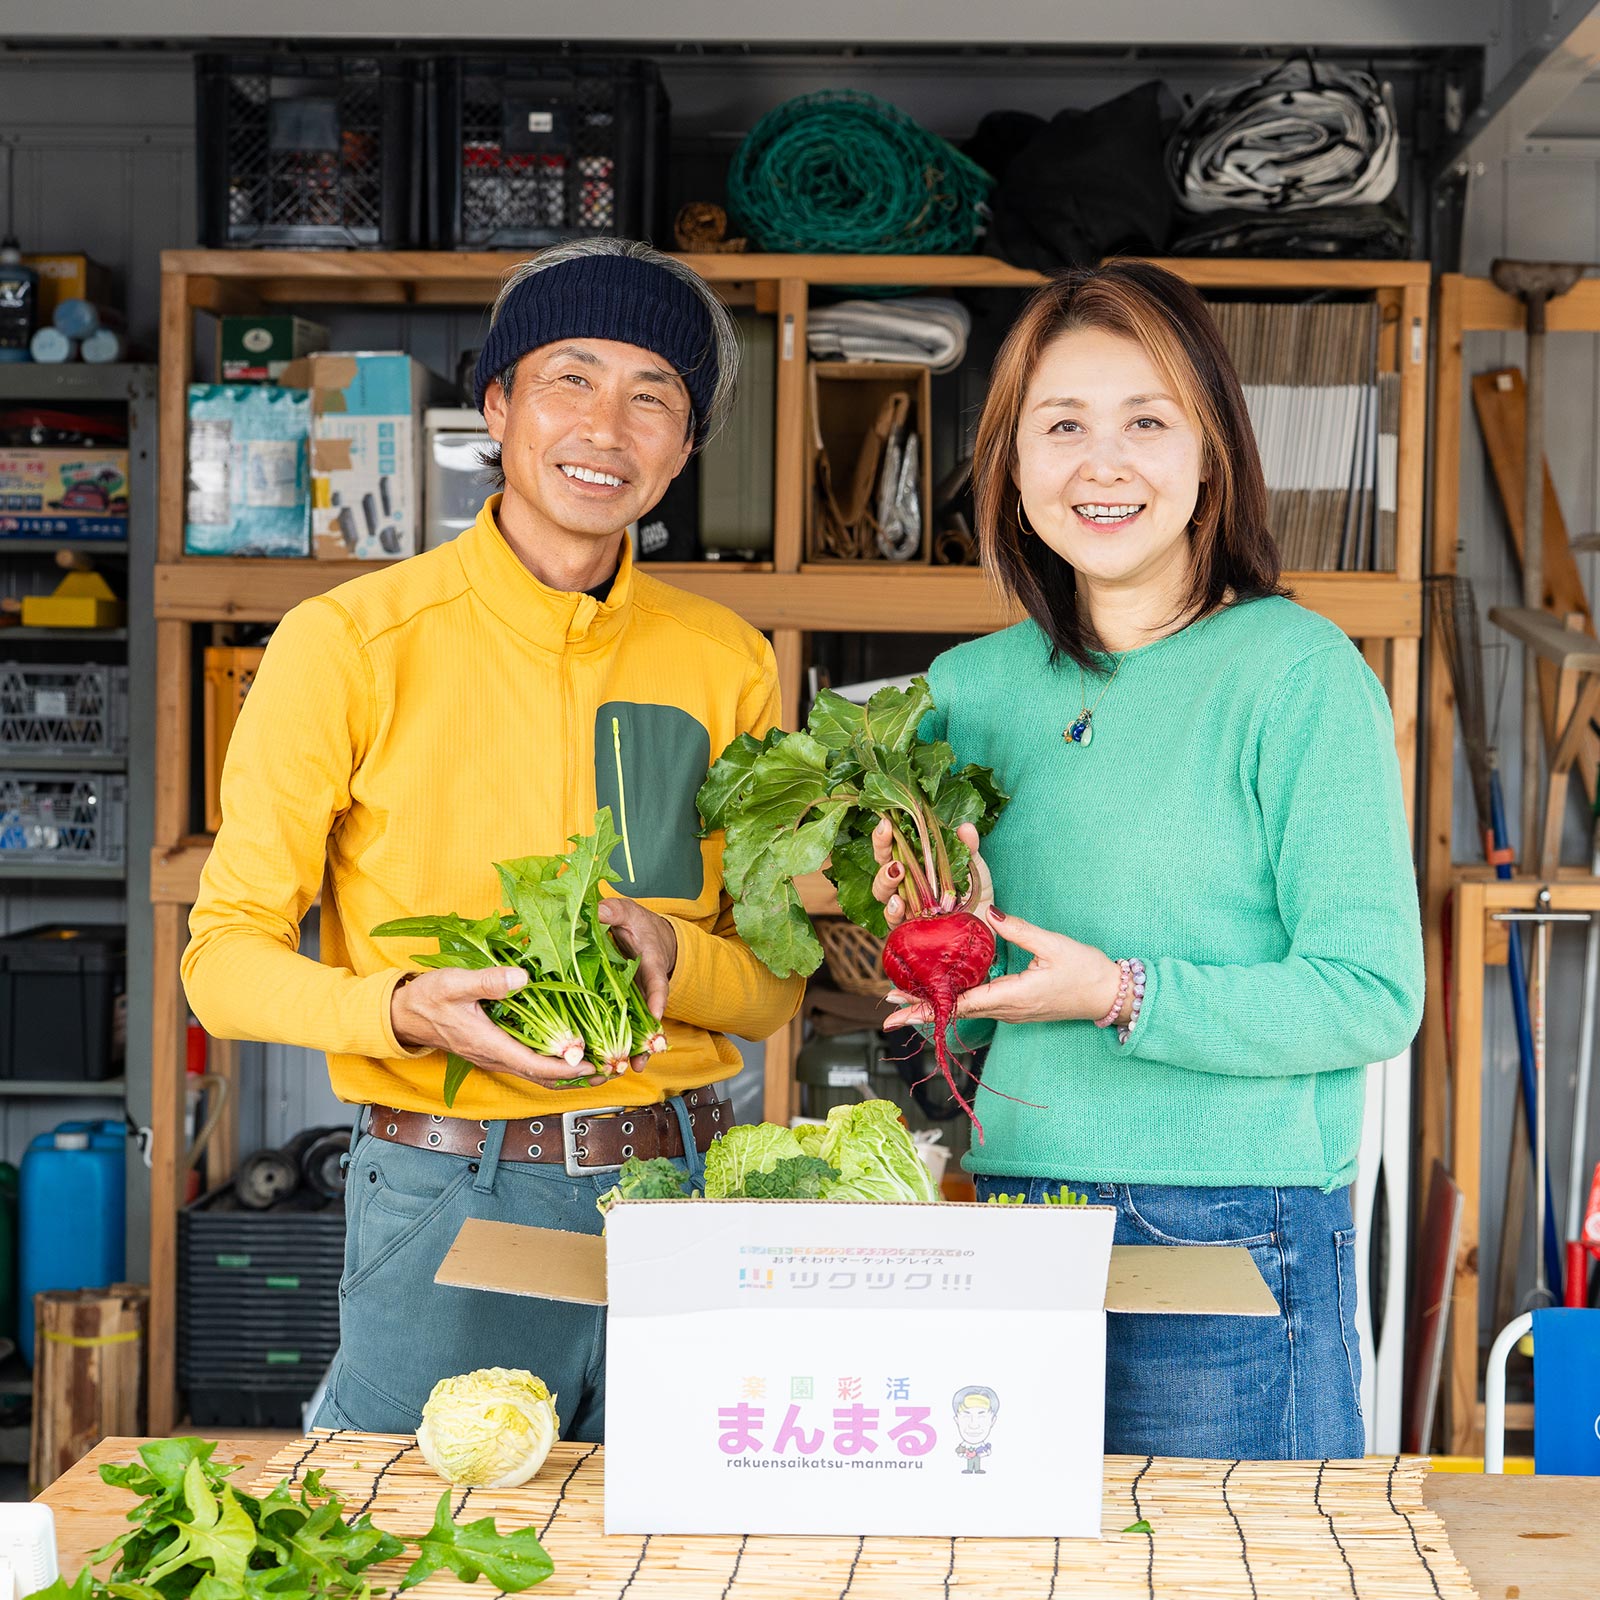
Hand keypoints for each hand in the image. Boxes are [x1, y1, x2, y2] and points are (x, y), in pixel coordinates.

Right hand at [391, 967, 606, 1088]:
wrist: (404, 1014)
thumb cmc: (428, 997)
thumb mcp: (454, 982)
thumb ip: (488, 980)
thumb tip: (523, 977)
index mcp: (489, 1044)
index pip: (534, 1065)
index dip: (564, 1067)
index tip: (590, 1063)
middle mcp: (495, 1057)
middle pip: (541, 1077)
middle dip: (575, 1076)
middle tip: (608, 1068)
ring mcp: (495, 1056)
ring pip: (536, 1073)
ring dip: (566, 1073)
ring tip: (597, 1063)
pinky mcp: (495, 1050)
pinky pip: (528, 1064)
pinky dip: (551, 1064)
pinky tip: (568, 1052)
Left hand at [596, 895, 677, 1073]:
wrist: (643, 936)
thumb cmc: (637, 925)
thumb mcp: (628, 913)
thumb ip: (615, 912)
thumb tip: (600, 910)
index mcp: (649, 965)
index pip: (656, 983)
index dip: (657, 999)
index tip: (657, 1015)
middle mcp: (643, 990)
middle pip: (648, 1019)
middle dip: (644, 1040)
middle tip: (639, 1060)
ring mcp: (632, 1002)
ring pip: (634, 1030)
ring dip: (632, 1051)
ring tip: (627, 1070)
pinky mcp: (617, 1008)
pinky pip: (618, 1030)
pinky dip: (615, 1048)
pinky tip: (607, 1067)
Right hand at [869, 819, 993, 928]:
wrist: (985, 928)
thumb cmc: (974, 894)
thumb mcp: (973, 867)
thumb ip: (968, 846)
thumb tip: (965, 828)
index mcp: (914, 865)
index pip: (892, 847)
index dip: (885, 836)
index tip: (886, 823)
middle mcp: (905, 885)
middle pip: (882, 866)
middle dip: (881, 851)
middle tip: (887, 838)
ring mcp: (905, 907)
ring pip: (882, 893)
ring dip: (885, 880)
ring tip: (896, 870)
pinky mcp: (909, 930)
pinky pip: (893, 922)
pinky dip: (893, 911)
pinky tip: (898, 903)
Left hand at [883, 908, 1125, 1031]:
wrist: (1110, 995)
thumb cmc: (1085, 971)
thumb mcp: (1053, 945)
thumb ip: (1019, 930)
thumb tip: (990, 913)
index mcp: (1011, 996)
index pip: (960, 1003)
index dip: (926, 1006)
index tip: (898, 1008)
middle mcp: (1006, 1009)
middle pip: (954, 1010)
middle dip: (921, 1008)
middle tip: (889, 1005)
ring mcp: (1010, 1011)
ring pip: (965, 1009)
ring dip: (936, 1004)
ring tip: (907, 996)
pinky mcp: (1016, 1006)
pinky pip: (979, 1004)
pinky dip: (956, 1000)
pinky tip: (943, 991)